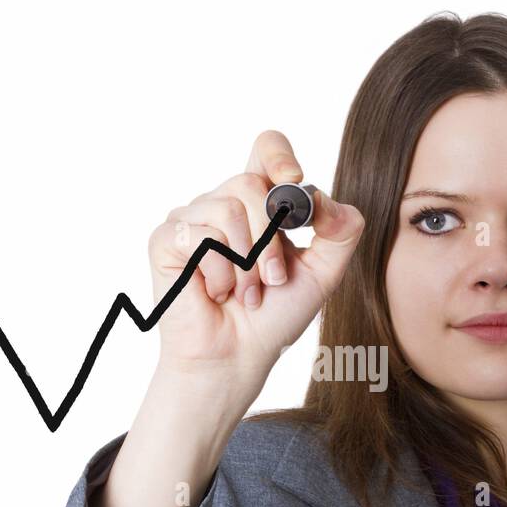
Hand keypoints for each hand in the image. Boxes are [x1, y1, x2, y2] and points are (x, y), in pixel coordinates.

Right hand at [146, 129, 363, 385]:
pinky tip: (216, 293)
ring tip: (245, 294)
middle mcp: (223, 203)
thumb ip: (340, 231)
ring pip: (225, 208)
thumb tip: (323, 197)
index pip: (267, 149)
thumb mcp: (323, 272)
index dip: (279, 157)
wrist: (238, 357)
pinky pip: (197, 235)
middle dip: (270, 239)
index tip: (294, 184)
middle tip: (272, 280)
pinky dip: (218, 272)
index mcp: (260, 204)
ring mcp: (191, 219)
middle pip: (249, 183)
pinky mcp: (166, 241)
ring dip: (246, 263)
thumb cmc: (275, 317)